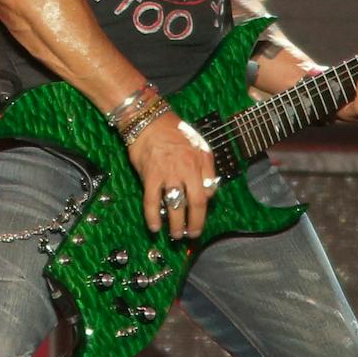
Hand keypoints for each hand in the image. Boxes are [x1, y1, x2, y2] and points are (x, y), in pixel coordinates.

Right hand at [127, 110, 216, 239]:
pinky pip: (152, 201)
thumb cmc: (175, 133)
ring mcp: (168, 174)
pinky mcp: (150, 176)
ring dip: (176, 224)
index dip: (205, 210)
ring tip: (175, 234)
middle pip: (195, 203)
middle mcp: (186, 170)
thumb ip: (206, 168)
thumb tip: (208, 191)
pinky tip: (154, 227)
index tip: (200, 218)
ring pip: (175, 205)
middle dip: (195, 223)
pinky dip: (152, 216)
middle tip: (192, 234)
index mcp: (200, 163)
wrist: (149, 122)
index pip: (207, 193)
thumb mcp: (199, 146)